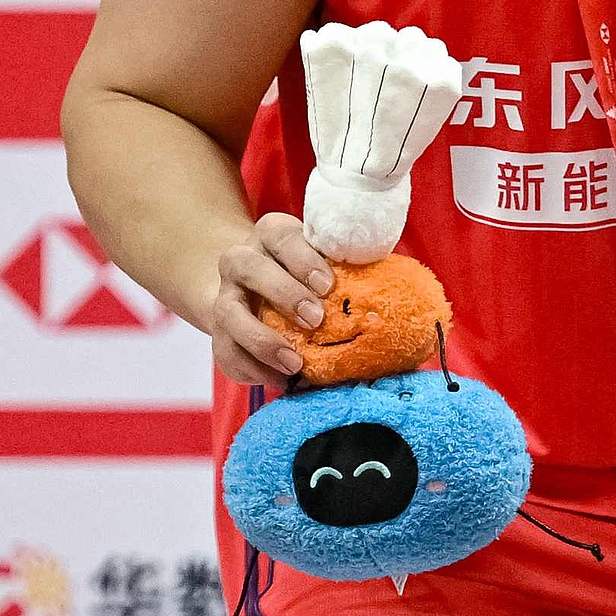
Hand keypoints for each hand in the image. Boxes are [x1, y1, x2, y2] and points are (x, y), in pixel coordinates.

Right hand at [188, 211, 339, 387]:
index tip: (328, 284)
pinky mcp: (218, 332)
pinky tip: (279, 379)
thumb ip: (347, 267)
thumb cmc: (306, 274)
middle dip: (283, 293)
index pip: (280, 235)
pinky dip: (251, 369)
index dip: (302, 258)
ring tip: (295, 363)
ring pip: (227, 313)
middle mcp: (240, 261)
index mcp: (271, 235)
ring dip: (262, 340)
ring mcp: (225, 297)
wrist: (255, 290)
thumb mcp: (323, 260)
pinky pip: (224, 352)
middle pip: (246, 266)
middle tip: (315, 319)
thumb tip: (396, 286)